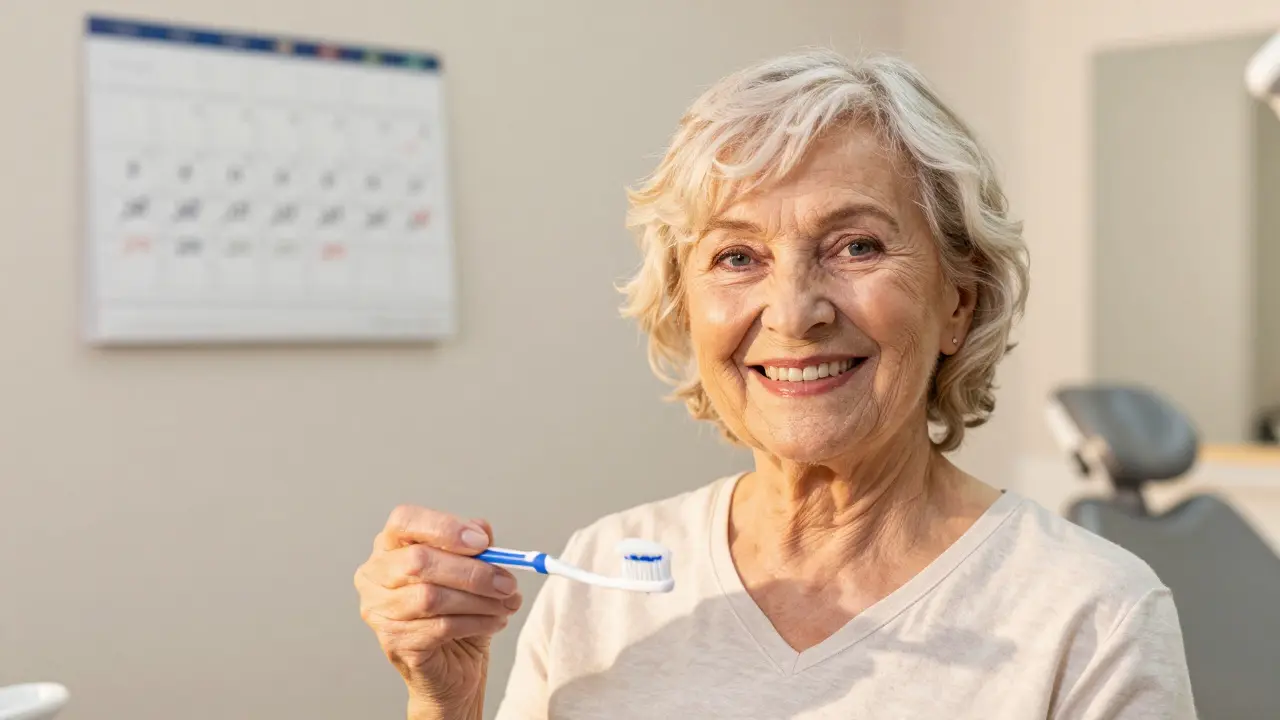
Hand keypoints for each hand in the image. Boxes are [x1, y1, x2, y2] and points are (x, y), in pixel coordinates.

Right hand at [355, 506, 521, 716]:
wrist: (455, 667)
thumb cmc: (459, 612)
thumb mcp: (473, 571)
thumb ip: (475, 547)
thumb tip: (481, 530)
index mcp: (390, 545)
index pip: (404, 521)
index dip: (444, 528)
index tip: (482, 543)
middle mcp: (374, 575)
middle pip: (418, 561)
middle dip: (472, 572)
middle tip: (507, 582)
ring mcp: (378, 610)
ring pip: (431, 597)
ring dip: (479, 600)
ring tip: (506, 605)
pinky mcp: (393, 643)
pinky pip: (439, 627)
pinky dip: (476, 622)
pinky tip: (494, 622)